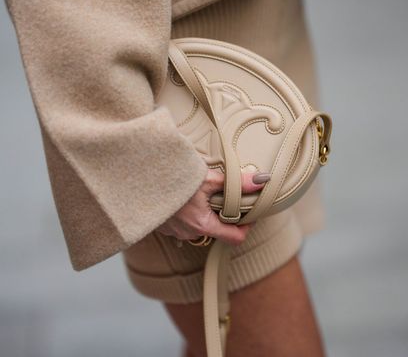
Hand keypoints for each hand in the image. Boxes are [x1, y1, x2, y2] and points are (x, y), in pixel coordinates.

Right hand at [155, 169, 270, 245]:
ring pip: (200, 225)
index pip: (235, 238)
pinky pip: (184, 222)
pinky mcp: (164, 224)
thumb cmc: (172, 180)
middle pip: (217, 229)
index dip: (247, 227)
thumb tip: (261, 180)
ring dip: (206, 211)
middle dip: (225, 213)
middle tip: (229, 195)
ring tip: (206, 191)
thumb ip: (235, 182)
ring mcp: (174, 231)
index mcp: (202, 225)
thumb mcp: (206, 178)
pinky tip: (187, 195)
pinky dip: (190, 211)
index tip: (251, 213)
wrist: (136, 181)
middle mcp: (188, 233)